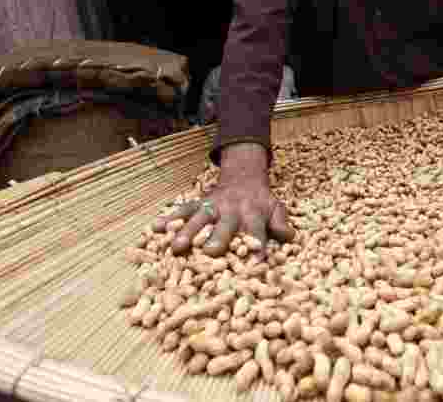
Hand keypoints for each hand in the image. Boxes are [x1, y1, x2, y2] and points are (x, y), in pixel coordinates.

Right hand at [152, 143, 294, 256]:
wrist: (244, 177)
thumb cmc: (261, 203)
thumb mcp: (276, 209)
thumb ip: (281, 223)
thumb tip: (288, 237)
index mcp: (253, 214)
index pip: (256, 232)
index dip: (256, 247)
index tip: (254, 264)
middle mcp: (231, 210)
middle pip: (224, 225)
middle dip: (217, 238)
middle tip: (209, 252)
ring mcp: (212, 206)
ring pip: (199, 218)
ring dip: (187, 231)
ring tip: (175, 247)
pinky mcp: (198, 203)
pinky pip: (182, 209)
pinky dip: (168, 218)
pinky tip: (154, 229)